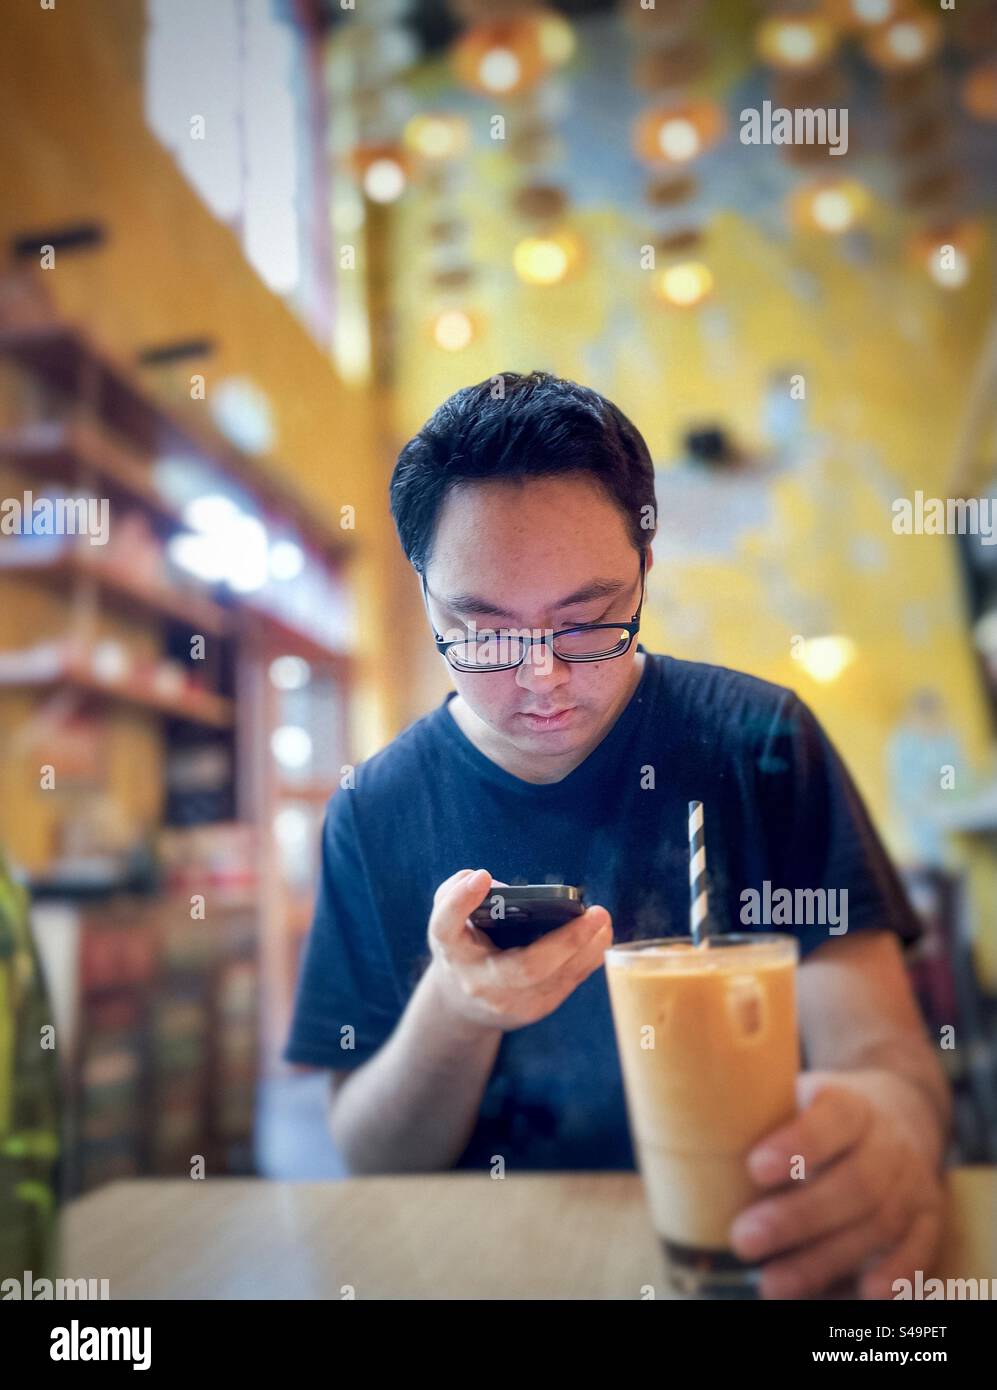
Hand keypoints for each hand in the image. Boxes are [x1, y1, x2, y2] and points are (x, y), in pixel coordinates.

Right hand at [426, 868, 612, 1032]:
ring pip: (554, 979)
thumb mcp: (450, 920)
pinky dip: (588, 958)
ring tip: (604, 921)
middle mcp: (477, 981)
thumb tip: (501, 888)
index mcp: (451, 951)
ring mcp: (507, 1002)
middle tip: (595, 913)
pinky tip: (601, 937)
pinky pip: (566, 984)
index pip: (446, 927)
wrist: (463, 1004)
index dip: (460, 902)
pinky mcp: (533, 1010)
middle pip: (523, 968)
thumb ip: (460, 894)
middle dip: (566, 941)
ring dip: (587, 949)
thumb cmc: (463, 947)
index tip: (482, 876)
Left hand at [728, 1070, 945, 1298]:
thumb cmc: (823, 1110)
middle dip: (797, 1218)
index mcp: (851, 1104)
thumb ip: (760, 1112)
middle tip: (743, 1239)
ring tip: (771, 1284)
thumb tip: (691, 1133)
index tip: (754, 1167)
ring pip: (878, 1224)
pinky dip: (894, 1276)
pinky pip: (918, 1251)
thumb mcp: (797, 1094)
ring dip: (825, 1260)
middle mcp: (887, 1144)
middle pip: (853, 1184)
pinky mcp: (930, 1218)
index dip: (797, 1145)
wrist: (901, 1108)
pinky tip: (861, 1296)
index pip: (831, 1118)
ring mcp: (912, 1182)